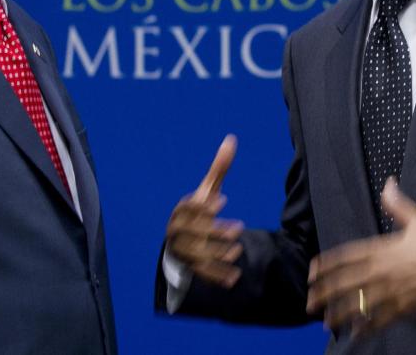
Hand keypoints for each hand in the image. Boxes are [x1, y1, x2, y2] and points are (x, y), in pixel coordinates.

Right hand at [165, 135, 244, 287]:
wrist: (183, 241)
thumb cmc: (200, 211)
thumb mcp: (208, 190)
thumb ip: (219, 169)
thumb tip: (231, 139)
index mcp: (181, 211)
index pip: (189, 208)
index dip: (204, 205)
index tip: (223, 200)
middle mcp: (177, 231)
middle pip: (194, 232)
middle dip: (216, 231)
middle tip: (238, 228)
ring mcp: (181, 251)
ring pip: (197, 255)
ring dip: (217, 254)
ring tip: (237, 251)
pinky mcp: (188, 268)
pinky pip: (201, 274)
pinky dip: (216, 276)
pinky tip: (234, 277)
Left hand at [305, 177, 415, 334]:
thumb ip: (397, 204)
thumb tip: (388, 183)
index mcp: (382, 248)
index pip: (346, 256)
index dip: (326, 265)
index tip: (311, 272)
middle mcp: (382, 270)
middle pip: (346, 283)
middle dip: (325, 293)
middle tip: (308, 303)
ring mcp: (392, 290)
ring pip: (360, 304)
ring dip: (340, 314)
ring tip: (325, 323)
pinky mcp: (405, 307)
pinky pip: (381, 319)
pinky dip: (367, 328)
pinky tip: (355, 334)